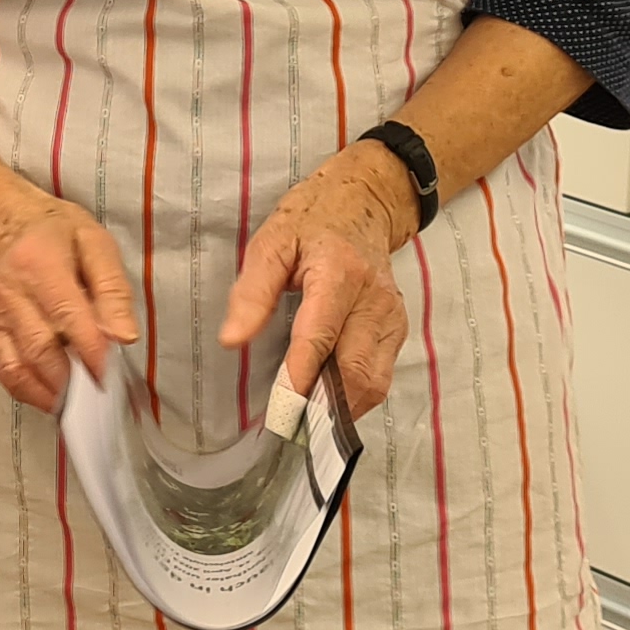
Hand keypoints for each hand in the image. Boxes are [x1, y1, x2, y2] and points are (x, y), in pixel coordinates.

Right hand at [0, 181, 139, 414]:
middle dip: (75, 383)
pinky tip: (55, 394)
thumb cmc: (53, 233)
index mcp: (40, 264)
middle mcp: (9, 293)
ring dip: (54, 395)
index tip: (111, 379)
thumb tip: (124, 336)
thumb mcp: (95, 244)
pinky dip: (32, 392)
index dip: (91, 353)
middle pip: (41, 350)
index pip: (68, 316)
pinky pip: (6, 374)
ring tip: (82, 404)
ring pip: (20, 370)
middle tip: (102, 400)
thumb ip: (113, 289)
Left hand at [217, 144, 415, 418]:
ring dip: (339, 407)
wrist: (364, 203)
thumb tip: (231, 341)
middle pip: (354, 371)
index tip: (280, 411)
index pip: (320, 337)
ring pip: (372, 383)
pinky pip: (378, 377)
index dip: (299, 378)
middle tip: (286, 425)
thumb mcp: (270, 243)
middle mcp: (375, 300)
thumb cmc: (310, 222)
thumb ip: (252, 293)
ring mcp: (393, 318)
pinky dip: (353, 395)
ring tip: (302, 418)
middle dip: (321, 405)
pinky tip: (324, 398)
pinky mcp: (398, 330)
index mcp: (340, 273)